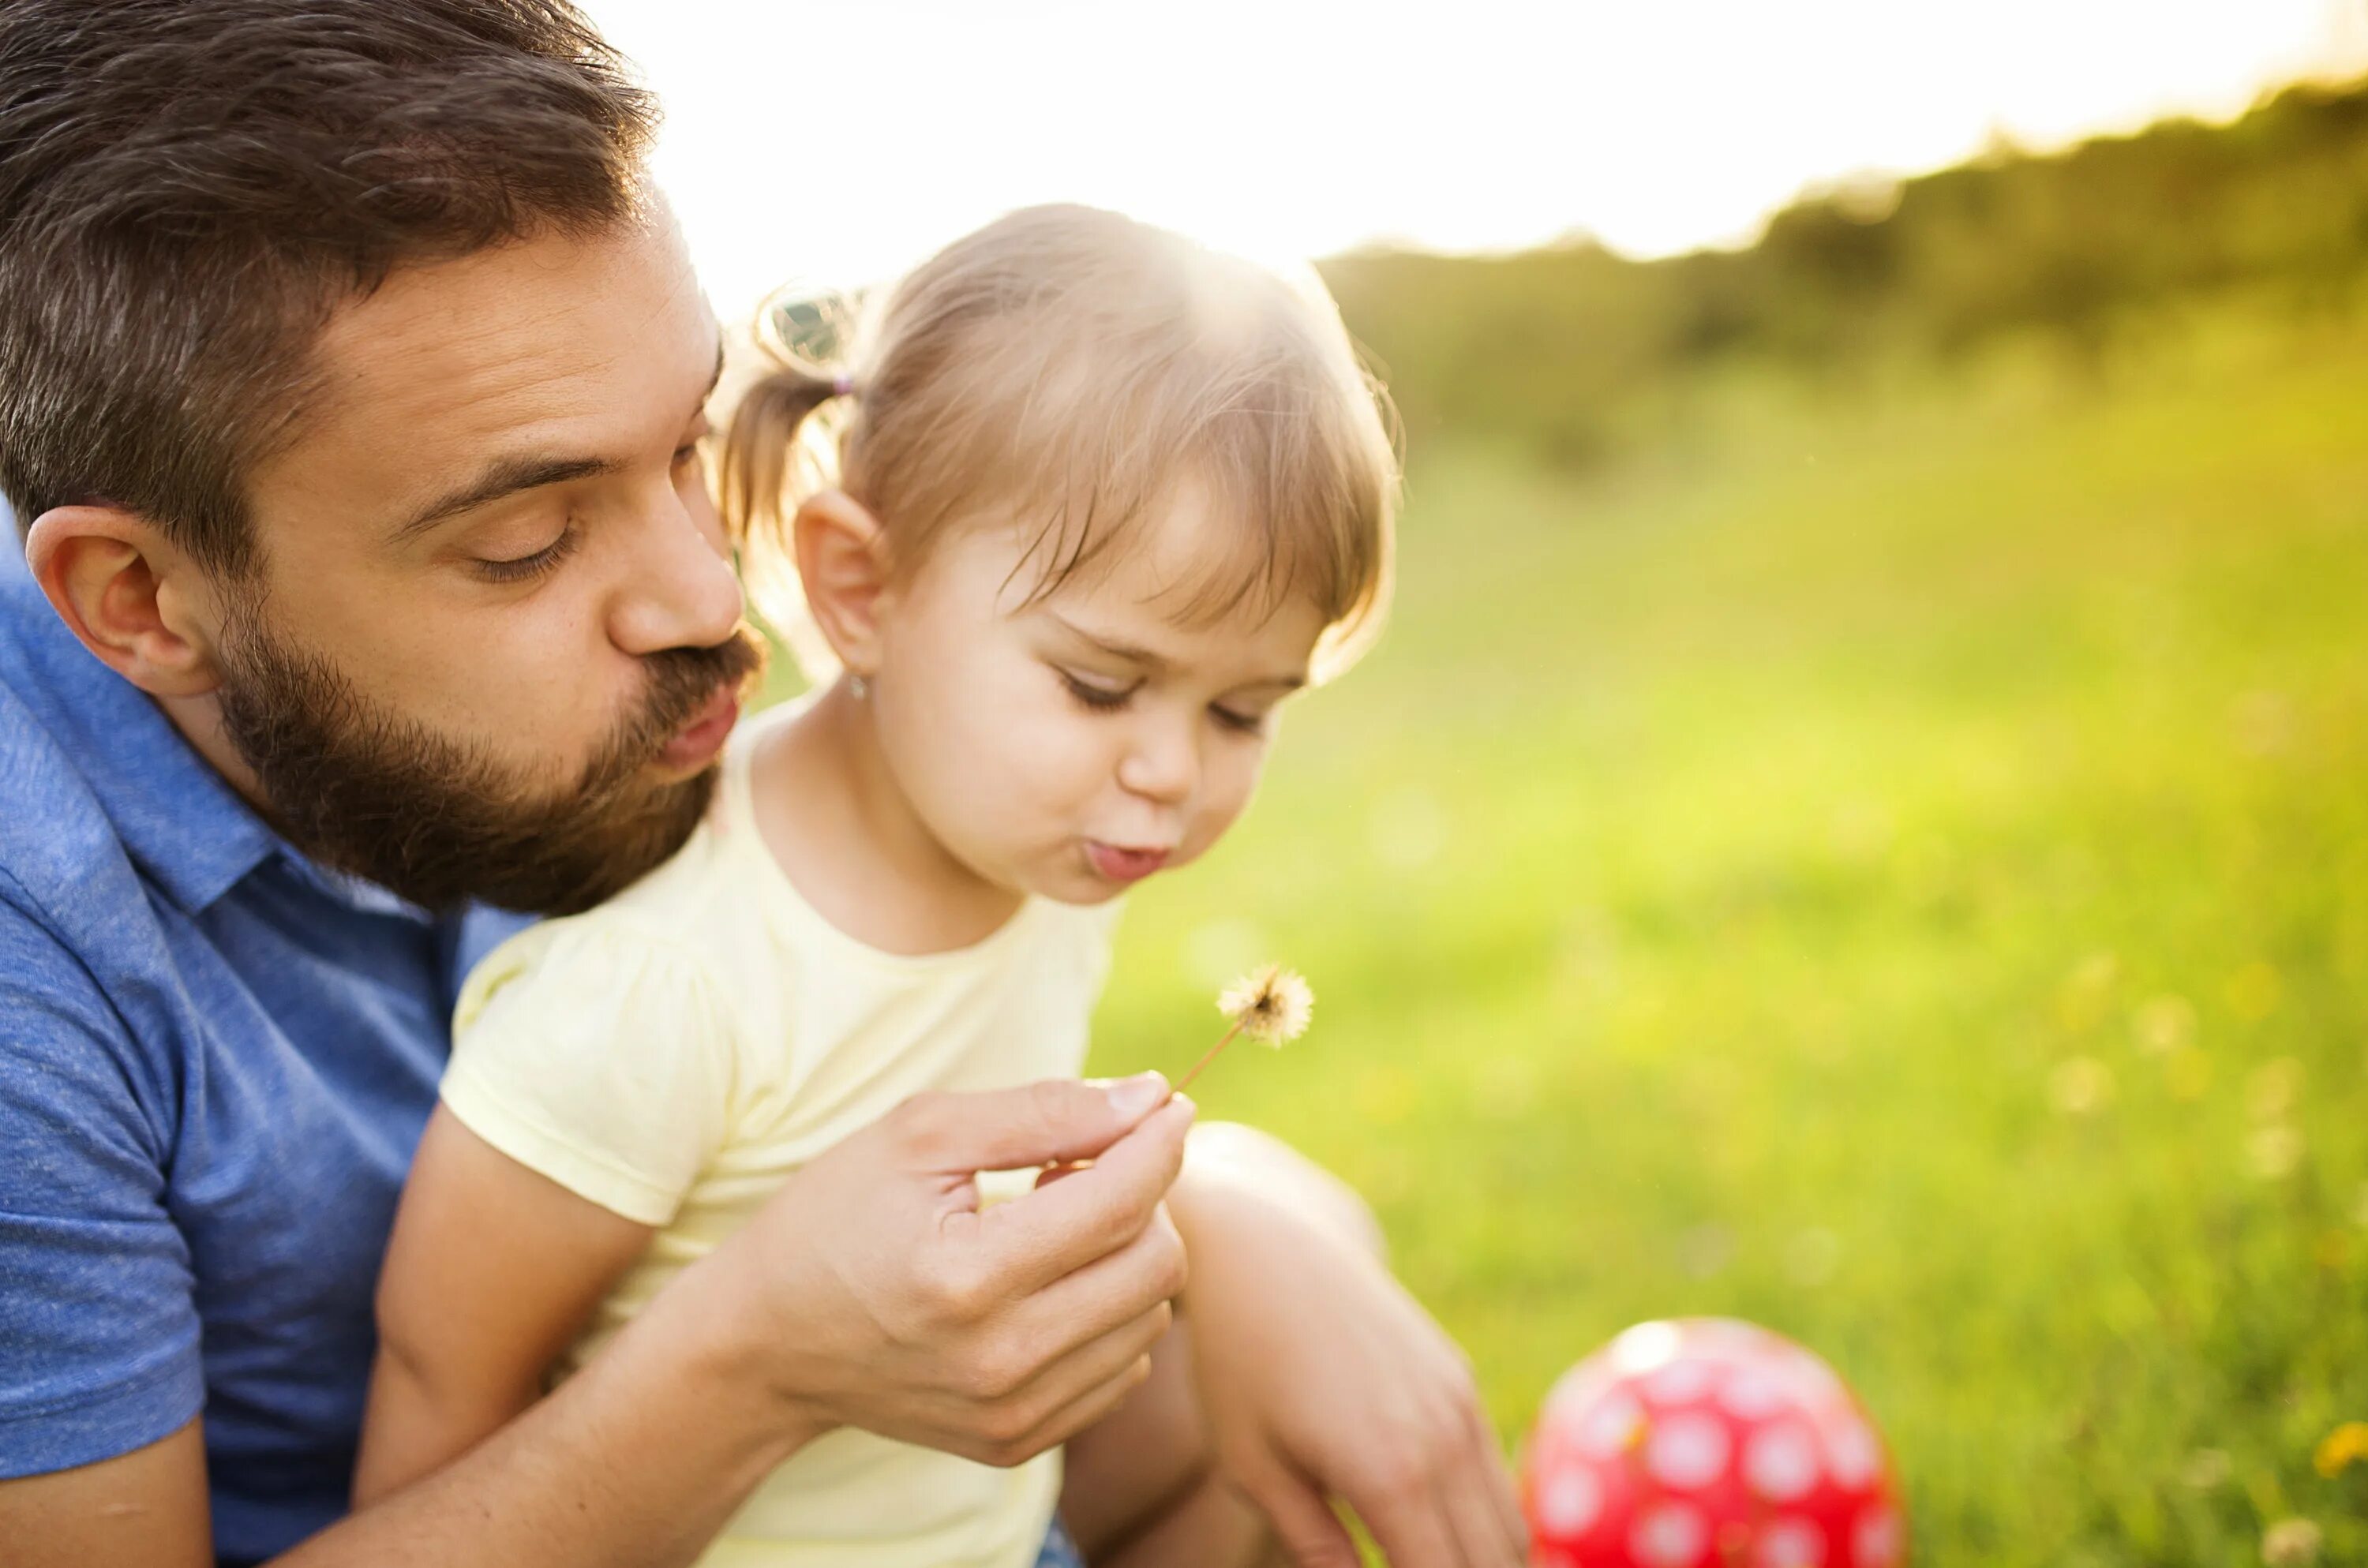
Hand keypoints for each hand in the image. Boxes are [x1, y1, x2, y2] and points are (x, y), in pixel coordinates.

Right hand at [696, 1074, 1194, 1466]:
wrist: (766, 1342)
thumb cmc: (837, 1216)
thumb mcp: (921, 1135)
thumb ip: (1045, 1110)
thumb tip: (1152, 1098)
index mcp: (968, 1277)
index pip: (1120, 1202)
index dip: (1157, 1141)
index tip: (1165, 1104)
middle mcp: (999, 1360)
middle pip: (1156, 1265)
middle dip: (1143, 1197)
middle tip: (1079, 1166)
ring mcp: (1012, 1414)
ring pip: (1150, 1316)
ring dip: (1125, 1254)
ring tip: (1050, 1224)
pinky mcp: (1018, 1442)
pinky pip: (1123, 1367)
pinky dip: (1107, 1312)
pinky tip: (1045, 1282)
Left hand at [1174, 1132, 1524, 1566]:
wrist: (1263, 1246)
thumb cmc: (1239, 1363)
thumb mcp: (1257, 1469)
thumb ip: (1315, 1549)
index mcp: (1390, 1474)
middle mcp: (1444, 1441)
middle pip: (1494, 1566)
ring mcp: (1461, 1406)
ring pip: (1508, 1530)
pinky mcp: (1459, 1383)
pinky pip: (1496, 1478)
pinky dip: (1488, 1528)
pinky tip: (1449, 1546)